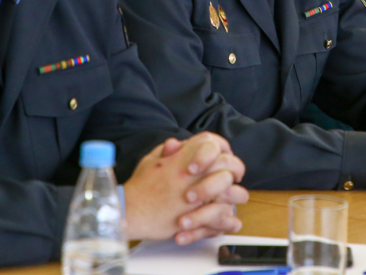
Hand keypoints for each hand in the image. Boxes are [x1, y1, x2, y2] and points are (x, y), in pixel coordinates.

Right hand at [124, 132, 247, 244]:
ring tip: (232, 197)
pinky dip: (230, 221)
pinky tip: (231, 221)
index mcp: (184, 157)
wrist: (130, 211)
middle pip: (229, 164)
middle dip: (236, 170)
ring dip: (235, 194)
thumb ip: (167, 150)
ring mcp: (198, 196)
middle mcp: (194, 174)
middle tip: (234, 177)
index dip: (223, 149)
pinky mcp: (197, 217)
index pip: (214, 143)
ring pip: (232, 191)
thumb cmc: (140, 187)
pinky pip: (224, 217)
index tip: (224, 156)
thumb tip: (178, 143)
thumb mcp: (151, 160)